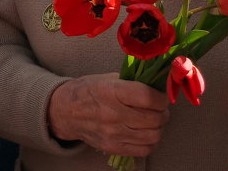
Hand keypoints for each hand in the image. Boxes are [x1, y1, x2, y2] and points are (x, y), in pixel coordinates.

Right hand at [47, 74, 167, 156]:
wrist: (64, 112)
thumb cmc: (86, 91)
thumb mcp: (106, 78)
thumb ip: (131, 82)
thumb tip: (155, 86)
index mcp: (110, 91)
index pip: (148, 98)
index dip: (161, 98)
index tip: (160, 97)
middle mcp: (112, 114)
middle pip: (154, 119)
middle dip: (162, 113)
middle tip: (159, 109)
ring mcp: (113, 133)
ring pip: (153, 135)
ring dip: (158, 127)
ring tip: (152, 120)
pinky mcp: (113, 147)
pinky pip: (144, 149)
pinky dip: (150, 141)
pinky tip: (145, 132)